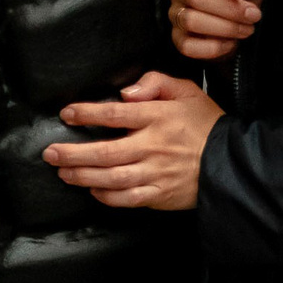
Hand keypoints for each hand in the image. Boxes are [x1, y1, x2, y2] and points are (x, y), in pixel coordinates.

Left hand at [44, 72, 222, 209]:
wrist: (231, 162)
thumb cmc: (206, 124)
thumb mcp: (187, 91)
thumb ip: (156, 83)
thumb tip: (127, 93)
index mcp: (158, 118)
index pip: (115, 115)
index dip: (87, 114)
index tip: (67, 114)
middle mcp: (153, 146)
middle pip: (105, 151)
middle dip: (72, 152)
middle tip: (50, 153)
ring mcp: (155, 173)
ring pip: (110, 178)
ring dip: (82, 175)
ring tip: (63, 172)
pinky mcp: (159, 194)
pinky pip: (127, 199)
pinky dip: (106, 196)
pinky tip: (92, 190)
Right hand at [165, 0, 267, 61]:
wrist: (237, 19)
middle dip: (229, 8)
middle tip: (252, 15)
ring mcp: (174, 13)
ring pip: (191, 20)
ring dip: (224, 27)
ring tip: (245, 29)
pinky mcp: (177, 37)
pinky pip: (188, 46)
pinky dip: (213, 47)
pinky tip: (230, 42)